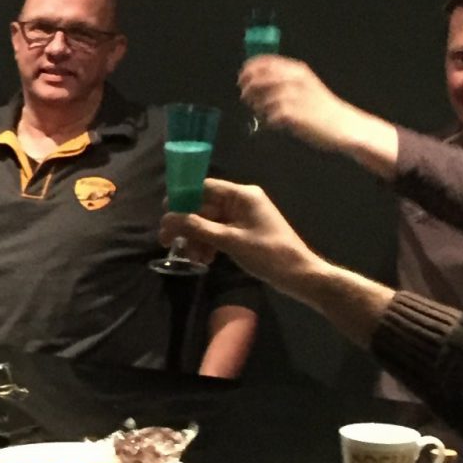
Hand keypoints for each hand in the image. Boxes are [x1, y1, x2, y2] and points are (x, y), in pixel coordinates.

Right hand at [165, 178, 322, 291]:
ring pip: (210, 223)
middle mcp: (241, 201)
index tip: (164, 214)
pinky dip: (209, 244)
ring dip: (197, 239)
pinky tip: (205, 260)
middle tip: (167, 242)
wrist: (298, 275)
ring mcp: (243, 217)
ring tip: (191, 258)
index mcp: (242, 195)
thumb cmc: (268, 254)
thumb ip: (198, 228)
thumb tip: (168, 218)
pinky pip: (219, 233)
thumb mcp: (230, 241)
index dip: (182, 198)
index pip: (205, 187)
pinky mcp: (244, 232)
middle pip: (204, 207)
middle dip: (187, 225)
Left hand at [238, 55, 357, 152]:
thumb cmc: (322, 107)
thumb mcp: (305, 84)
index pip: (265, 62)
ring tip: (264, 113)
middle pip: (259, 79)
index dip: (249, 68)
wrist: (342, 124)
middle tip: (246, 96)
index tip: (242, 76)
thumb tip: (256, 79)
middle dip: (248, 88)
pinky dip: (269, 120)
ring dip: (258, 107)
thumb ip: (284, 78)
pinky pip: (269, 116)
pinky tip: (275, 123)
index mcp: (297, 70)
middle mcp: (294, 80)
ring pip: (261, 99)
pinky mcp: (291, 114)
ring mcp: (292, 97)